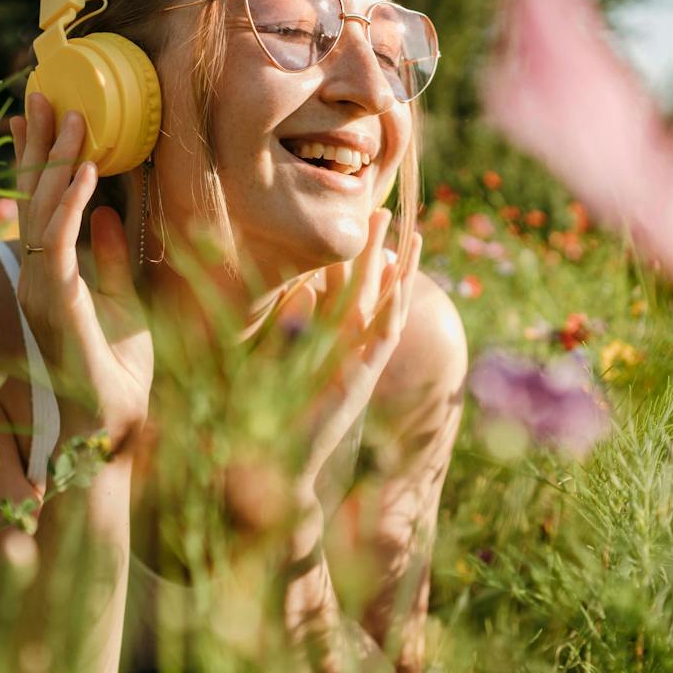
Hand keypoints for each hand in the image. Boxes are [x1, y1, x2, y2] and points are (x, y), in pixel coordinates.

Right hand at [9, 92, 153, 451]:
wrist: (114, 423)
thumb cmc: (119, 369)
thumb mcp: (124, 300)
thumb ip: (113, 260)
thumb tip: (110, 216)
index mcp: (52, 272)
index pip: (40, 204)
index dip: (40, 158)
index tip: (44, 113)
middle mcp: (38, 274)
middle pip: (31, 196)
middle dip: (37, 143)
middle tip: (42, 91)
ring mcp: (41, 286)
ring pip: (41, 211)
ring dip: (58, 160)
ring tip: (74, 115)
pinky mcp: (56, 301)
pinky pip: (60, 242)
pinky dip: (71, 203)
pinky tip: (89, 171)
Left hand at [268, 206, 424, 492]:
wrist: (273, 464)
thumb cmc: (261, 416)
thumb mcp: (268, 361)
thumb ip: (286, 327)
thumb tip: (300, 291)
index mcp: (320, 339)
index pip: (336, 289)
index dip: (343, 256)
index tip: (348, 224)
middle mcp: (343, 347)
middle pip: (365, 289)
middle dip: (373, 249)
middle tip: (381, 209)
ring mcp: (358, 360)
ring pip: (384, 306)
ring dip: (397, 271)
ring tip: (410, 235)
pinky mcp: (362, 376)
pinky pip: (384, 335)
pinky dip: (394, 305)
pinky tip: (401, 279)